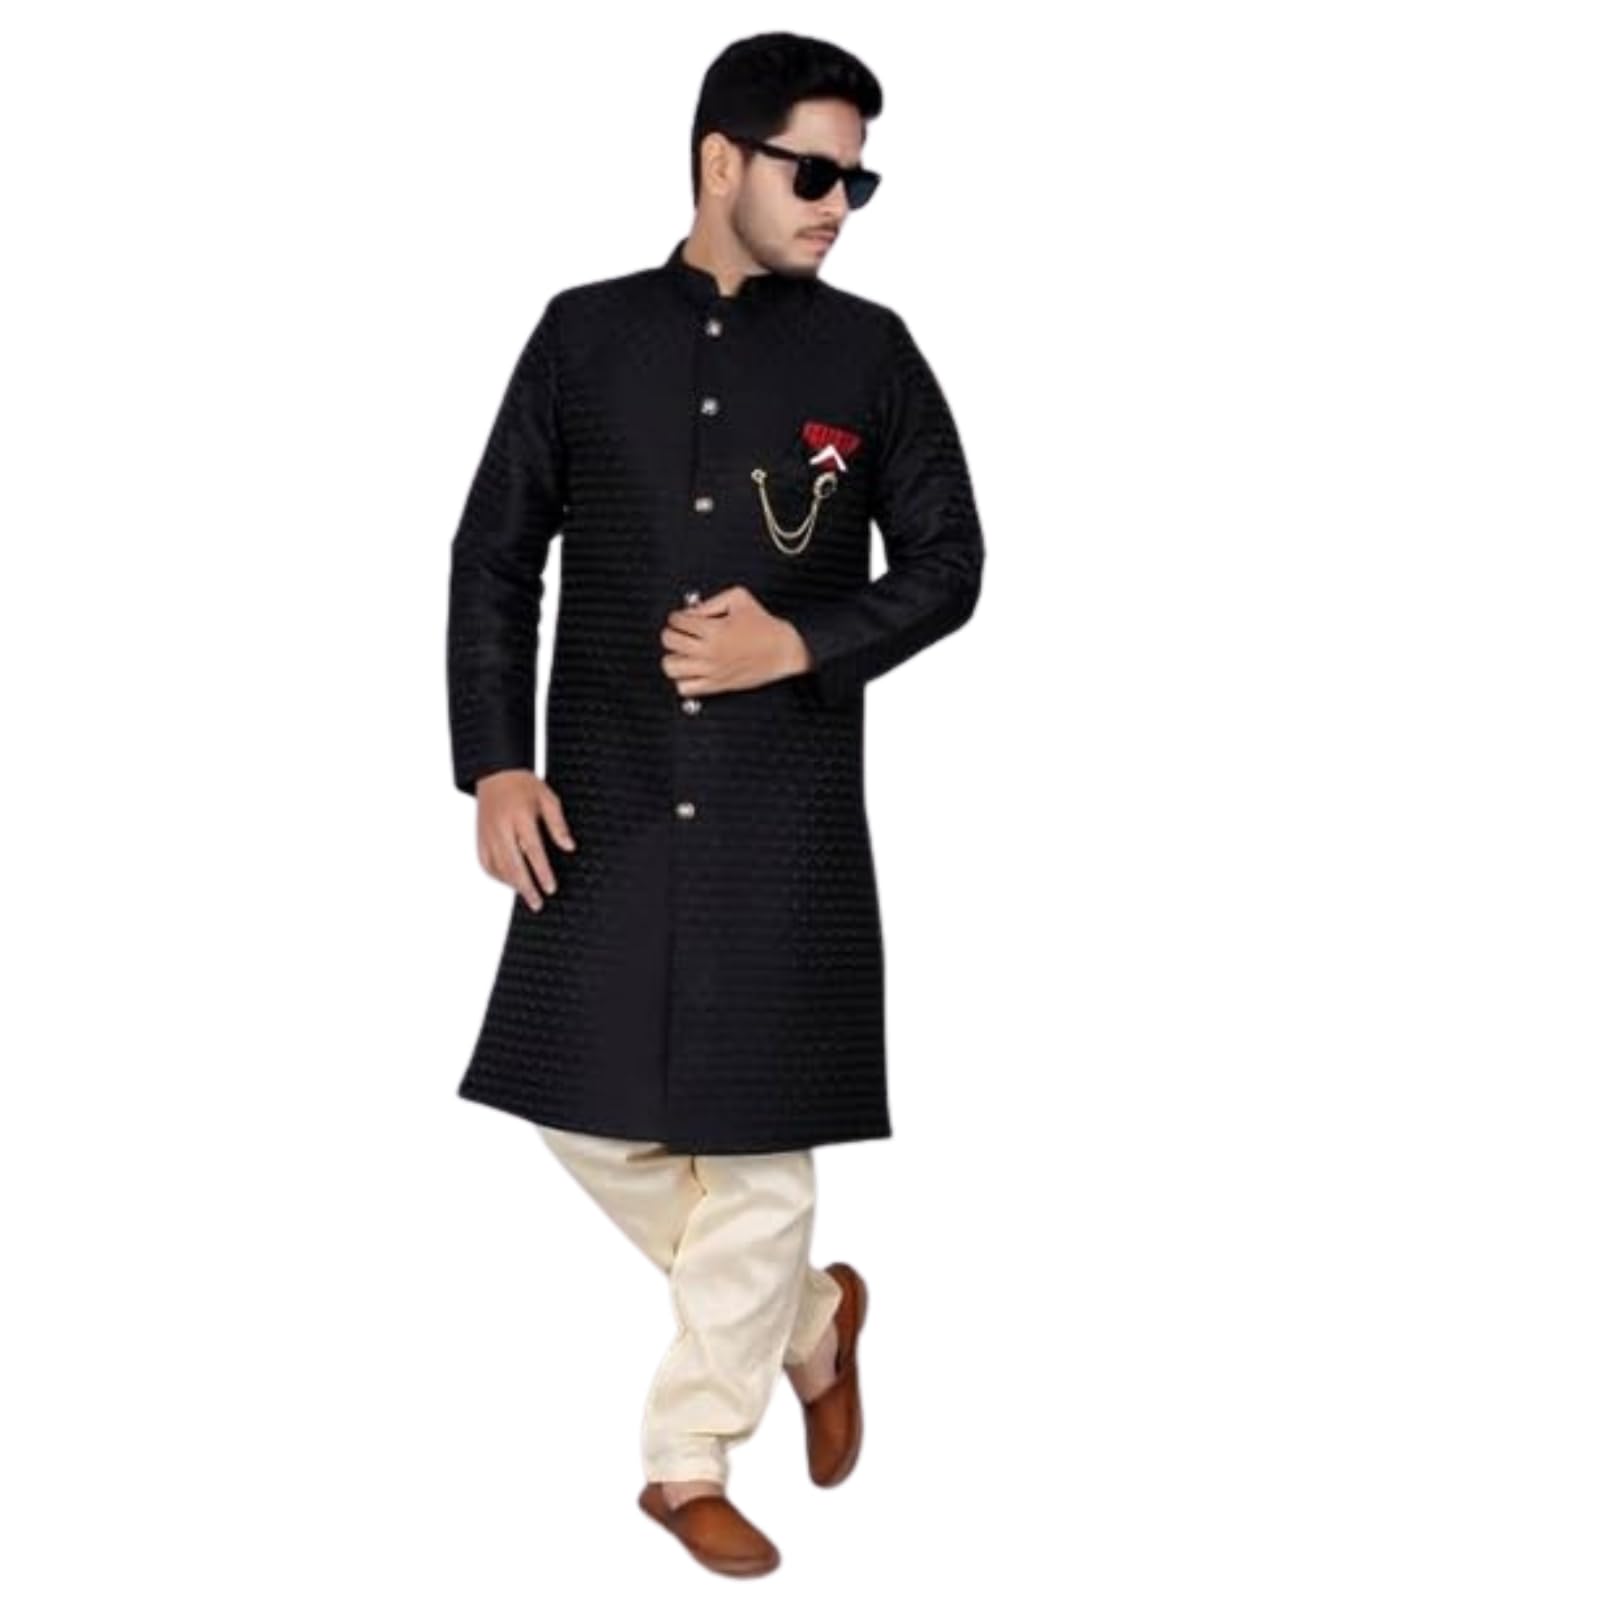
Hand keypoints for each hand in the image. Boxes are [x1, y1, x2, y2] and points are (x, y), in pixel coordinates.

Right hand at [474, 769, 575, 912]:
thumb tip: (569, 847)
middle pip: (513, 864)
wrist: (495, 773)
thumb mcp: (548, 799)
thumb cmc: (524, 786)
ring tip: (527, 896)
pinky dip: (498, 876)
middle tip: (537, 904)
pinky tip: (510, 882)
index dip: (542, 872)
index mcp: (520, 816)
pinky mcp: (479, 838)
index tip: (550, 888)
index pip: (532, 850)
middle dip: (526, 887)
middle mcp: (501, 827)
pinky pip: (486, 863)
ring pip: (498, 867)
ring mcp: (487, 834)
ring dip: (512, 884)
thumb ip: (558, 824)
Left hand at [659, 585, 811, 696]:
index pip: (677, 620)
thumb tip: (692, 610)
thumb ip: (711, 601)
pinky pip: (685, 688)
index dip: (677, 616)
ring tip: (682, 652)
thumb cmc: (765, 626)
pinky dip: (682, 680)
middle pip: (669, 641)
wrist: (784, 651)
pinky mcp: (717, 686)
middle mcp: (710, 652)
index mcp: (714, 630)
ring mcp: (712, 671)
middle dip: (671, 632)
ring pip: (671, 667)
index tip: (682, 617)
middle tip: (681, 632)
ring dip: (672, 657)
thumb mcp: (739, 599)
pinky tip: (691, 670)